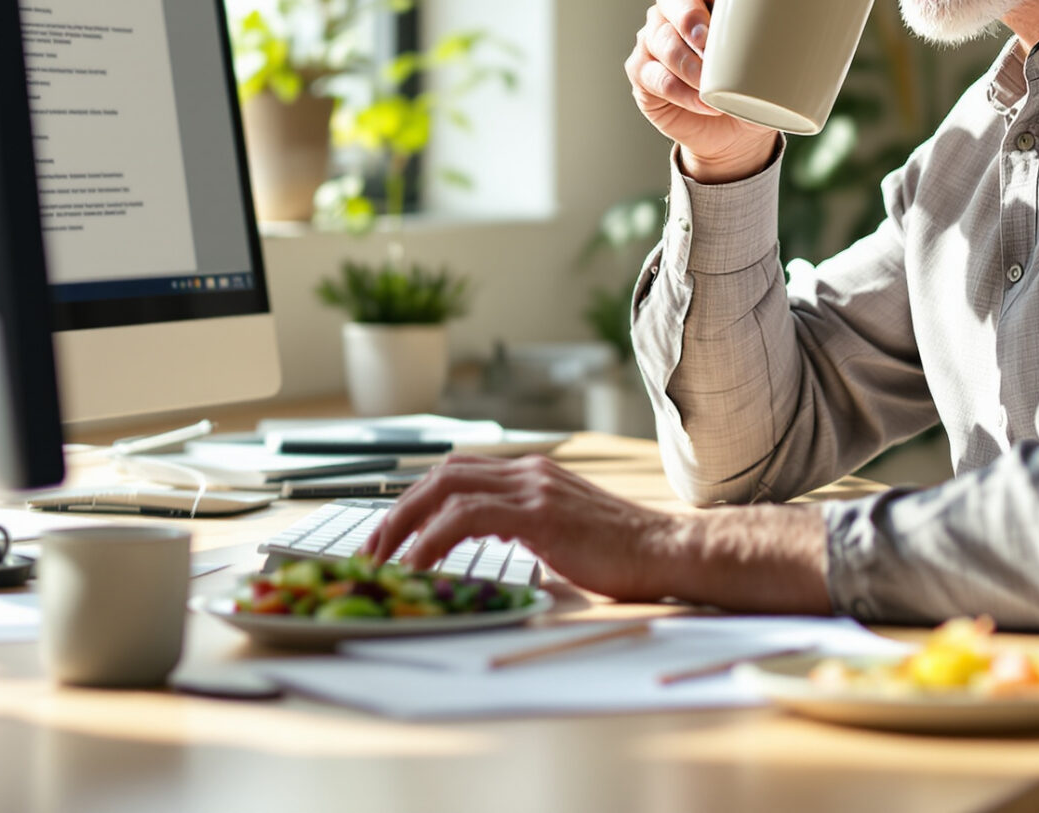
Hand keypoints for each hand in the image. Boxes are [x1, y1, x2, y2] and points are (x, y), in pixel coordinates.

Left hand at [359, 454, 690, 601]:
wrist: (666, 551)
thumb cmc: (621, 554)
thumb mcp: (563, 531)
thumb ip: (524, 528)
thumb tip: (483, 549)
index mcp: (531, 474)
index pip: (458, 472)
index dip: (416, 500)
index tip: (391, 534)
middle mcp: (528, 472)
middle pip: (442, 475)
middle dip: (398, 511)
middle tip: (372, 550)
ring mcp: (534, 489)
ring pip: (447, 491)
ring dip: (404, 525)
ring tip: (383, 561)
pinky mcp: (540, 514)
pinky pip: (468, 518)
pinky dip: (433, 540)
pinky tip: (419, 566)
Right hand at [625, 0, 778, 182]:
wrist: (735, 132)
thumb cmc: (757, 83)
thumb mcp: (777, 56)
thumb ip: (796, 33)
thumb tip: (847, 21)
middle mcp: (675, 9)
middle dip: (690, 17)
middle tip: (710, 39)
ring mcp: (654, 40)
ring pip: (661, 40)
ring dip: (686, 61)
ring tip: (709, 81)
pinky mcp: (643, 74)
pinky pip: (653, 76)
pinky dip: (678, 89)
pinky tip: (699, 97)